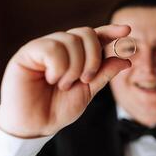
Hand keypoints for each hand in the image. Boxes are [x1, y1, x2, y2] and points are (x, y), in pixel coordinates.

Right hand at [0, 25, 130, 137]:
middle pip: (87, 33)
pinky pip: (53, 48)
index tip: (127, 30)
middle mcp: (62, 48)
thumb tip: (126, 60)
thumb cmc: (59, 107)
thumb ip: (104, 73)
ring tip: (64, 84)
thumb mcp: (88, 91)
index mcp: (77, 56)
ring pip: (71, 40)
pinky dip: (59, 67)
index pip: (96, 36)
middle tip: (86, 79)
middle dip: (93, 58)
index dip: (111, 31)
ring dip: (74, 67)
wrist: (36, 124)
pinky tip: (51, 79)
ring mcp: (45, 47)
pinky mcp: (29, 52)